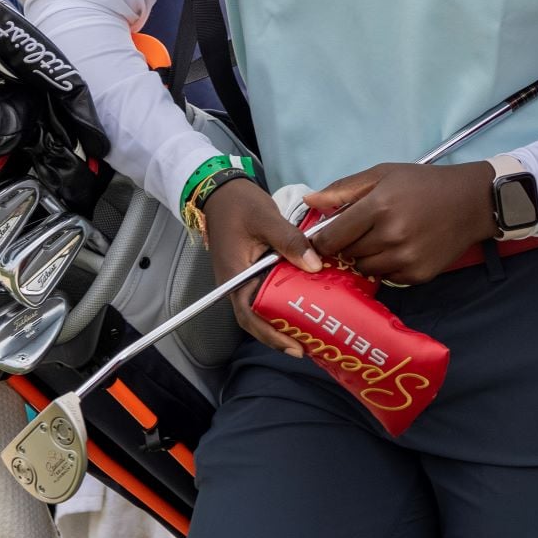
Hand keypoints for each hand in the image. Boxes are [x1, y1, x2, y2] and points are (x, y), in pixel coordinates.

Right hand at [203, 180, 323, 354]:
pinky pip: (267, 292)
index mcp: (235, 276)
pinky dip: (283, 300)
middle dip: (281, 334)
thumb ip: (290, 241)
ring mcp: (243, 278)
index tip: (294, 346)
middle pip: (257, 318)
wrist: (222, 191)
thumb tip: (315, 265)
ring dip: (283, 319)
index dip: (271, 334)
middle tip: (310, 344)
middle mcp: (237, 283)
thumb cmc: (239, 205)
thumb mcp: (267, 220)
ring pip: (263, 307)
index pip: (250, 315)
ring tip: (310, 330)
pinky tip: (303, 300)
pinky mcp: (252, 271)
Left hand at [301, 161, 495, 285]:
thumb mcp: (383, 174)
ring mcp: (406, 258)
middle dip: (345, 245)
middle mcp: (391, 236)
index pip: (332, 237)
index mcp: (378, 207)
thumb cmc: (423, 183)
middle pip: (347, 254)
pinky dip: (386, 266)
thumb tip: (309, 200)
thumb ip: (343, 189)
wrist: (471, 202)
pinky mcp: (418, 275)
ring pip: (364, 269)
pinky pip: (387, 277)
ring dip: (364, 257)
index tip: (321, 238)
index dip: (321, 240)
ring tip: (379, 239)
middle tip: (357, 232)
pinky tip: (398, 249)